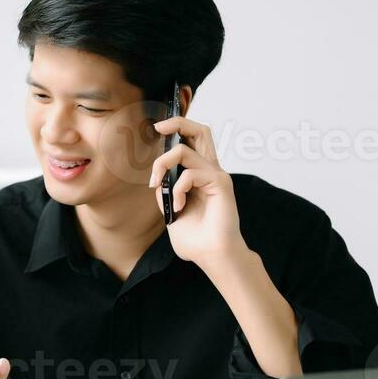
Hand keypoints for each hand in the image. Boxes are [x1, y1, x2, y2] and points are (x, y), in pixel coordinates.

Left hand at [149, 115, 246, 266]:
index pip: (192, 141)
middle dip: (177, 122)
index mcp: (200, 175)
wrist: (212, 256)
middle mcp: (210, 170)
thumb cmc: (196, 239)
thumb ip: (166, 192)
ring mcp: (216, 175)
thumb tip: (159, 179)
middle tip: (158, 128)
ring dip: (163, 164)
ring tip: (158, 185)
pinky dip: (177, 190)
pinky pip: (190, 175)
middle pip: (200, 131)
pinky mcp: (221, 183)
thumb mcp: (172, 211)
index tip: (157, 131)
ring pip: (185, 150)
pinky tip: (179, 207)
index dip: (176, 130)